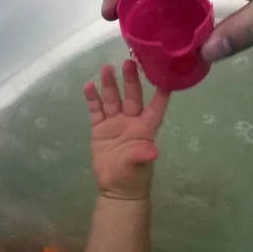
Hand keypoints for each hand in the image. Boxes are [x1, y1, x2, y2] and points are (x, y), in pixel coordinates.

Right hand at [83, 59, 169, 199]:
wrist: (115, 189)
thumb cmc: (133, 177)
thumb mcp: (139, 166)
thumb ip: (142, 155)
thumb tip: (153, 152)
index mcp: (145, 128)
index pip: (156, 107)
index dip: (161, 93)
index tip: (164, 74)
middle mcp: (131, 121)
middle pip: (132, 96)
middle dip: (131, 80)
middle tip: (128, 62)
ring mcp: (114, 123)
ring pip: (113, 99)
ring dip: (110, 84)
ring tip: (106, 68)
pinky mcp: (99, 129)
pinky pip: (96, 110)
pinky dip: (92, 98)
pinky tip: (88, 86)